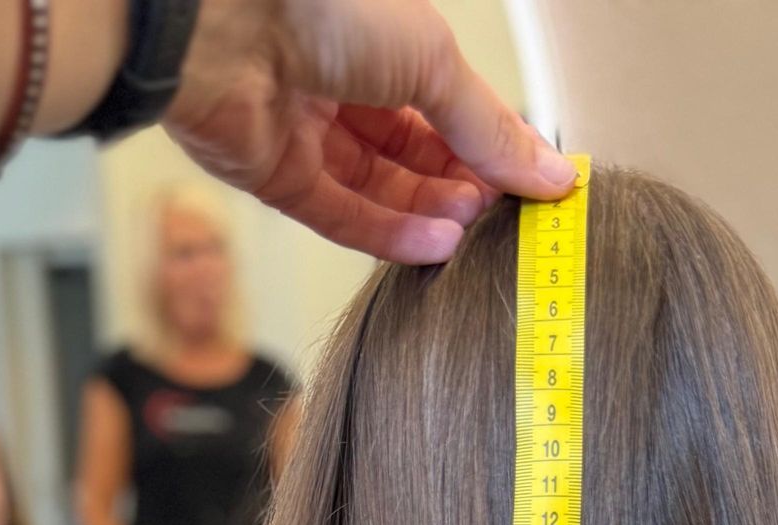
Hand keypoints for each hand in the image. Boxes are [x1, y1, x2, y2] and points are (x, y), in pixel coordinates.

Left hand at [166, 0, 576, 263]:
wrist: (227, 23)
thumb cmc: (325, 6)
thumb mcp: (434, 61)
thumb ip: (489, 127)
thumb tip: (550, 174)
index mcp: (384, 39)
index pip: (449, 105)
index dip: (491, 146)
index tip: (537, 187)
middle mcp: (345, 82)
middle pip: (416, 153)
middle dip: (463, 186)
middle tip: (507, 219)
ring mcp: (309, 131)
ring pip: (382, 189)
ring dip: (432, 215)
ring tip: (474, 235)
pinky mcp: (278, 175)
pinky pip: (342, 216)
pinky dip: (390, 235)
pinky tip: (437, 247)